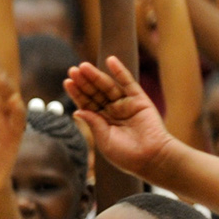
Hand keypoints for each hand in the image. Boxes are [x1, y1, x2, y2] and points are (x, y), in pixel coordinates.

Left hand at [64, 56, 178, 179]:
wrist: (151, 158)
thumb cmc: (127, 155)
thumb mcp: (104, 139)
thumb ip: (93, 123)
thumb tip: (77, 110)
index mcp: (102, 122)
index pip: (86, 104)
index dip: (77, 93)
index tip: (67, 81)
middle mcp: (113, 111)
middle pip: (95, 93)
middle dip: (84, 82)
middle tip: (73, 70)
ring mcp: (125, 105)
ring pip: (108, 86)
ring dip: (96, 75)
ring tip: (84, 66)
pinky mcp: (139, 100)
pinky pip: (128, 83)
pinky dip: (120, 71)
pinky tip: (110, 60)